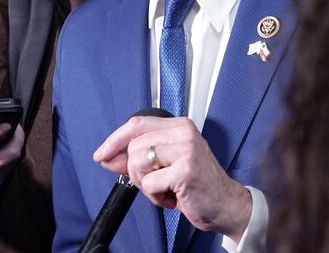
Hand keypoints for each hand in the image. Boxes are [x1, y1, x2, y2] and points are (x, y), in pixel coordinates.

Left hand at [93, 116, 252, 241]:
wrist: (227, 206)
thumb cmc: (197, 184)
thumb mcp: (165, 165)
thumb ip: (137, 157)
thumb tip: (106, 157)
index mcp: (178, 126)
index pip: (136, 124)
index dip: (114, 140)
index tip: (101, 154)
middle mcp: (183, 133)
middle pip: (134, 146)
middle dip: (136, 172)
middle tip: (154, 183)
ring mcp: (185, 150)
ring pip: (138, 163)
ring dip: (146, 184)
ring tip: (166, 189)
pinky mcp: (185, 170)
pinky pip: (149, 183)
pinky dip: (156, 196)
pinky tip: (173, 197)